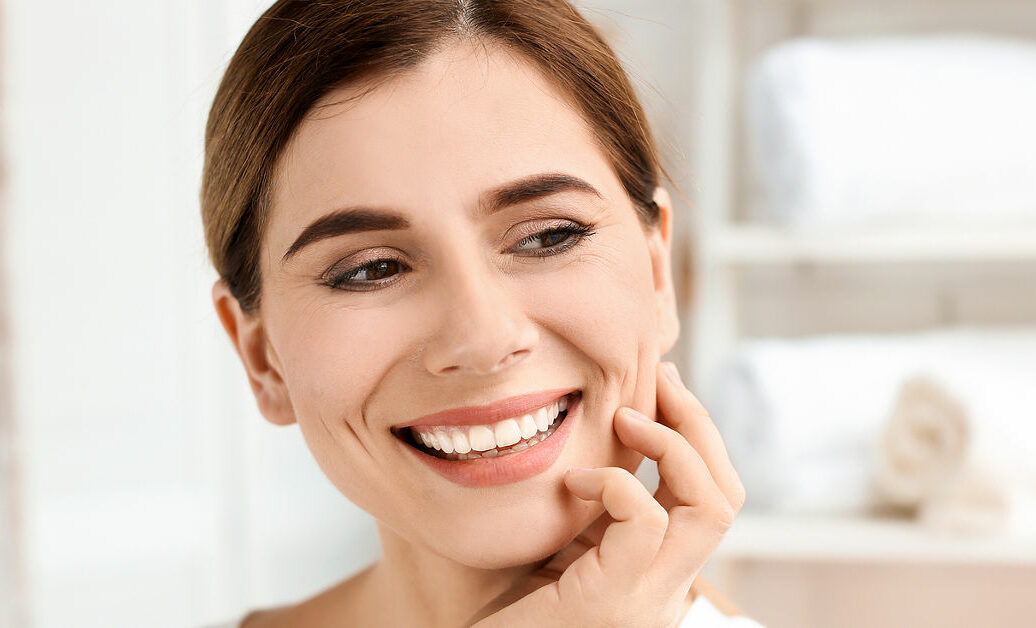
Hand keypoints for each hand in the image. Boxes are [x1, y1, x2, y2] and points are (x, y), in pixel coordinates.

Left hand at [467, 362, 745, 626]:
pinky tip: (574, 481)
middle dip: (699, 425)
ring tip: (625, 419)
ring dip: (672, 444)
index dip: (699, 436)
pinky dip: (615, 483)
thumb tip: (611, 431)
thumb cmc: (511, 606)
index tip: (661, 388)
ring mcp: (646, 599)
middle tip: (660, 380)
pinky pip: (643, 521)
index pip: (716, 497)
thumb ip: (598, 506)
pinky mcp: (609, 600)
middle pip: (727, 495)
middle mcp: (668, 588)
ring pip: (710, 506)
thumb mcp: (568, 542)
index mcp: (663, 571)